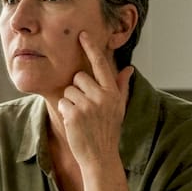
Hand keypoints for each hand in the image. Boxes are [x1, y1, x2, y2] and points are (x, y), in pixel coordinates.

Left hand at [57, 32, 132, 168]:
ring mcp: (88, 105)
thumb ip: (121, 86)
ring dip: (71, 101)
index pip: (101, 64)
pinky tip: (75, 123)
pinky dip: (65, 111)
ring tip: (81, 117)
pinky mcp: (74, 114)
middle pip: (79, 77)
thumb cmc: (108, 130)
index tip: (82, 34)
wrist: (100, 156)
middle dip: (78, 88)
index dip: (91, 48)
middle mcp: (102, 96)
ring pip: (69, 90)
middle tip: (86, 106)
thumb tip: (129, 68)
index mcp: (113, 92)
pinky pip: (62, 102)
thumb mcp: (119, 108)